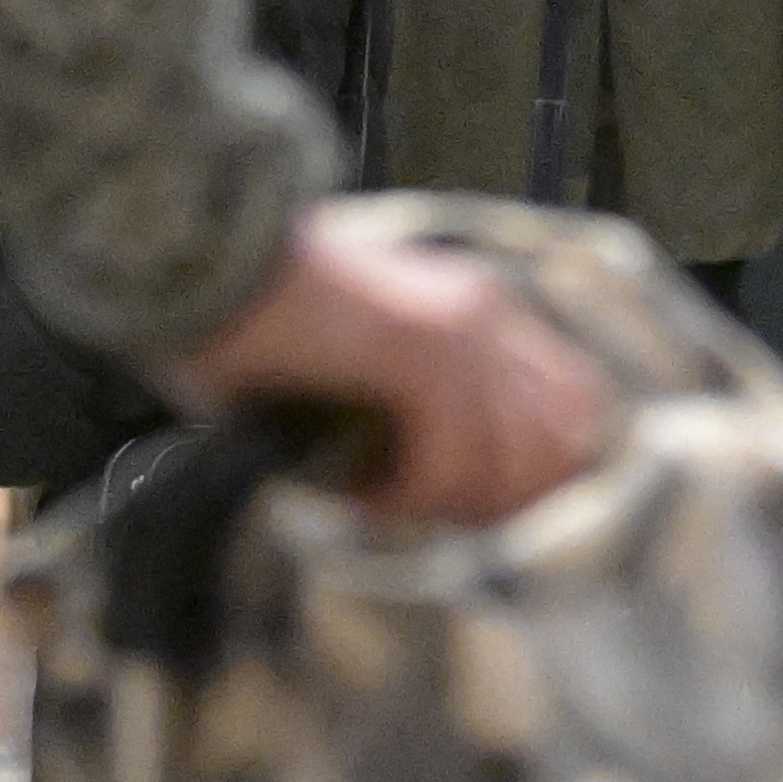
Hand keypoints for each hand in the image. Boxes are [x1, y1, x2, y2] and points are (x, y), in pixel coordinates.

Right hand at [158, 198, 606, 529]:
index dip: (538, 474)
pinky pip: (448, 463)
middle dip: (501, 502)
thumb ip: (417, 408)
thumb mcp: (365, 358)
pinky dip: (404, 496)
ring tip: (378, 503)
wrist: (210, 258)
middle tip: (432, 522)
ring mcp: (462, 332)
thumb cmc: (261, 318)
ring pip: (503, 466)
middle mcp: (486, 314)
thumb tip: (448, 490)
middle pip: (558, 446)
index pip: (572, 404)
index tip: (482, 512)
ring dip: (444, 505)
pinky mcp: (425, 353)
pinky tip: (358, 493)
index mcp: (480, 307)